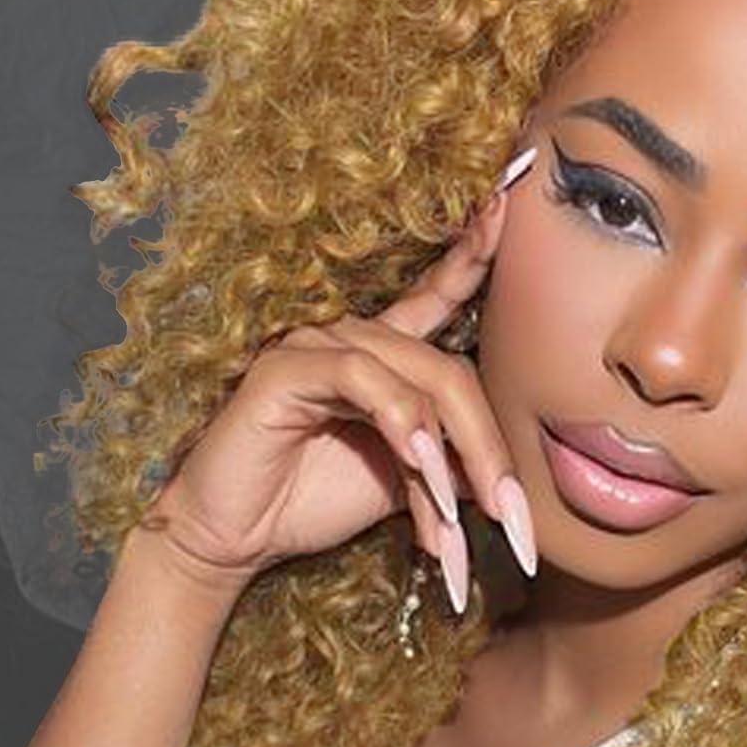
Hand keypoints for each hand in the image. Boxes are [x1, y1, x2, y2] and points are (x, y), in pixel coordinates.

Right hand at [139, 148, 538, 609]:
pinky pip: (362, 378)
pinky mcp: (285, 368)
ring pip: (417, 375)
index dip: (471, 253)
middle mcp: (352, 339)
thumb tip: (510, 480)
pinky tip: (418, 459)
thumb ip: (451, 462)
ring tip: (460, 509)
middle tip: (510, 511)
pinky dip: (400, 419)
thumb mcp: (403, 483)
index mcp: (382, 356)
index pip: (436, 298)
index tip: (506, 206)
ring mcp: (316, 346)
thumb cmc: (311, 502)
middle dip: (487, 446)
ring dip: (449, 450)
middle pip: (449, 369)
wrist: (236, 540)